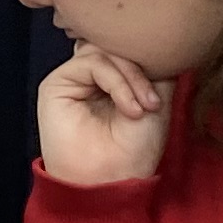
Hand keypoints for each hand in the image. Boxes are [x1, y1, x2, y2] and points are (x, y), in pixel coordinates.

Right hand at [36, 42, 174, 188]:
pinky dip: (116, 81)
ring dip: (131, 76)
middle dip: (141, 68)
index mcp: (113, 79)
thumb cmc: (135, 150)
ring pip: (104, 50)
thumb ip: (155, 68)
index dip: (147, 58)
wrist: (111, 181)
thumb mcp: (158, 101)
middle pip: (115, 44)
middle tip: (154, 101)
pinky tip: (129, 108)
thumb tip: (157, 41)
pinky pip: (91, 62)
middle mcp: (91, 76)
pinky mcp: (56, 84)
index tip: (166, 83)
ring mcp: (73, 79)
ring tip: (143, 107)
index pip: (127, 47)